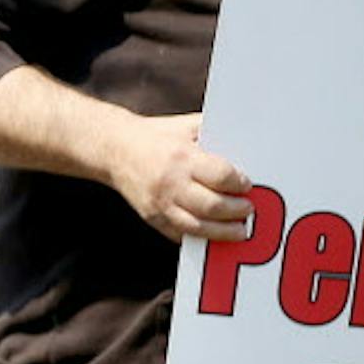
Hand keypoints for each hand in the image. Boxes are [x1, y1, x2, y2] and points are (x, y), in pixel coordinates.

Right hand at [107, 112, 253, 243]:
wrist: (114, 149)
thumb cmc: (156, 136)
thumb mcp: (186, 126)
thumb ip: (213, 134)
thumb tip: (246, 145)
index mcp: (181, 157)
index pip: (220, 177)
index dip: (239, 184)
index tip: (247, 185)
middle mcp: (170, 183)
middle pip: (213, 206)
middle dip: (237, 210)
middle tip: (248, 208)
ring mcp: (160, 204)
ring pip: (199, 227)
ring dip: (224, 232)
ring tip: (240, 230)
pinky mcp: (153, 218)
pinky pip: (181, 235)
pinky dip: (201, 238)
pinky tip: (215, 233)